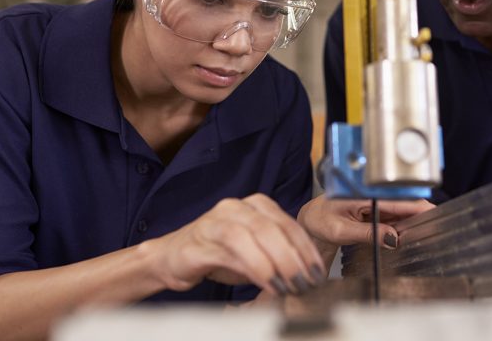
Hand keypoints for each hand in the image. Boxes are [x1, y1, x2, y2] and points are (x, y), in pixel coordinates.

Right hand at [147, 194, 326, 295]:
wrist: (172, 257)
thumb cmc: (219, 255)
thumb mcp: (256, 253)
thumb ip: (280, 255)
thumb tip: (309, 274)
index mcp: (257, 205)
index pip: (290, 225)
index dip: (308, 250)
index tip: (319, 273)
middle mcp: (238, 206)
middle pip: (275, 228)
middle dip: (295, 258)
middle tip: (306, 282)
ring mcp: (218, 219)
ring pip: (256, 234)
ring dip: (277, 262)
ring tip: (288, 285)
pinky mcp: (202, 238)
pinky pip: (233, 250)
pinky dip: (254, 266)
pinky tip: (266, 282)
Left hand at [297, 196, 434, 249]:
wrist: (311, 220)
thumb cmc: (320, 221)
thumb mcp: (341, 231)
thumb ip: (368, 234)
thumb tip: (393, 239)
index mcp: (364, 193)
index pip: (396, 200)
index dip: (418, 207)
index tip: (433, 214)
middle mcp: (372, 194)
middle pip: (404, 204)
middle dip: (418, 217)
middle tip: (431, 231)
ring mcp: (375, 202)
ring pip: (402, 212)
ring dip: (411, 223)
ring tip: (420, 235)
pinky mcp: (376, 209)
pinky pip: (394, 218)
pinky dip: (402, 227)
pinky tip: (405, 236)